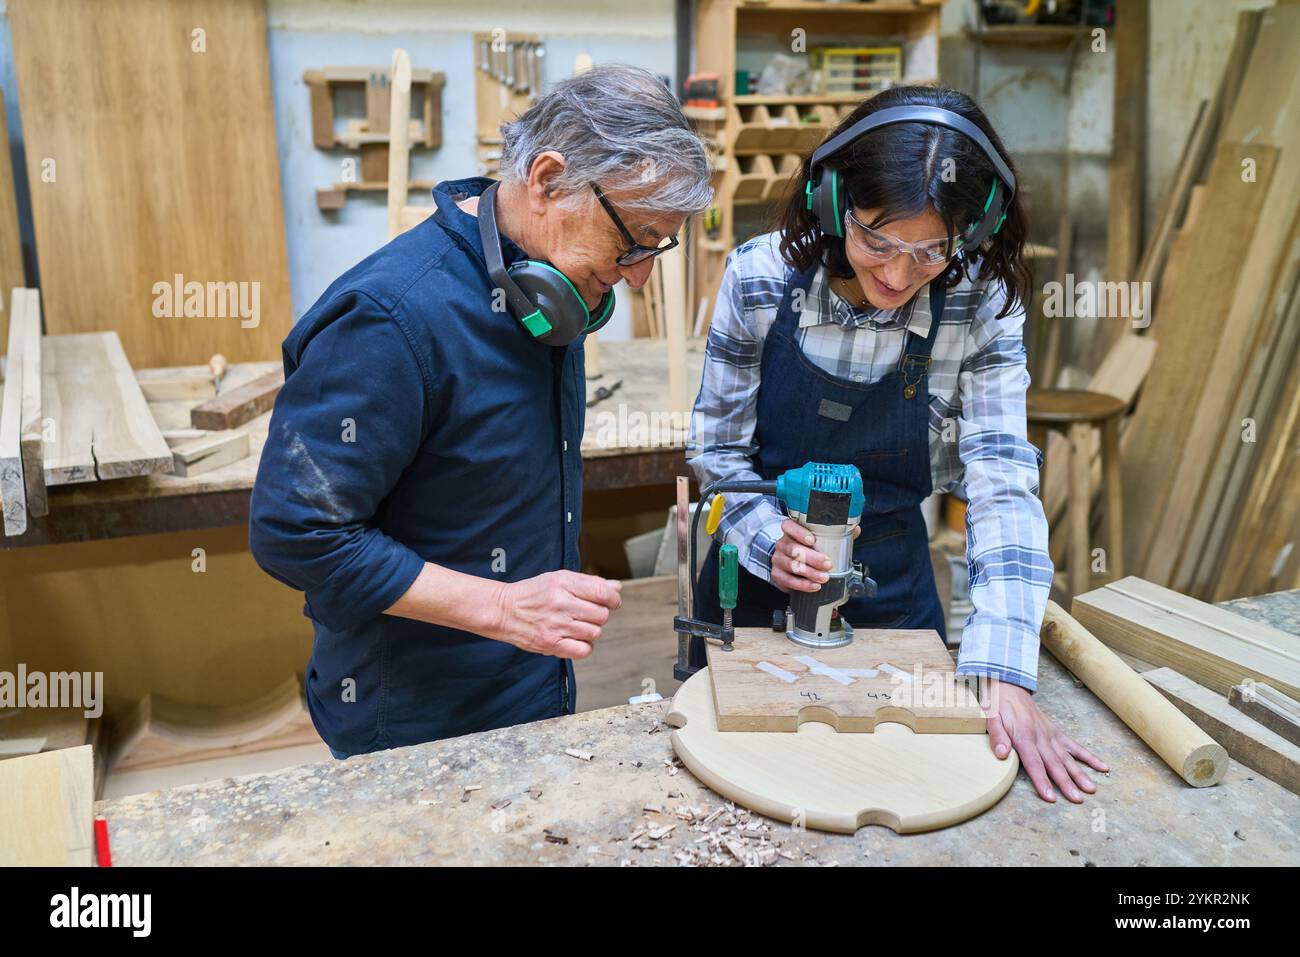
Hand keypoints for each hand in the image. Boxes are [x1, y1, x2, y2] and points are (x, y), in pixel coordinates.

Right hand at [487, 571, 621, 659]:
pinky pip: (583, 650)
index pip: (602, 593)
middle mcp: (560, 604)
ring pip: (595, 633)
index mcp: (563, 583)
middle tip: (586, 614)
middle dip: (599, 615)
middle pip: (602, 615)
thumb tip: (616, 588)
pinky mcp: (550, 644)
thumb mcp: (559, 578)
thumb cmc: (533, 593)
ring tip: (577, 626)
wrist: (503, 610)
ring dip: (591, 631)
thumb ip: (589, 582)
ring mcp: (556, 626)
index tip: (612, 602)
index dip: (613, 599)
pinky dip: (584, 647)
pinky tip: (576, 639)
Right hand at [770, 519, 859, 593]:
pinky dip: (803, 585)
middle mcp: (783, 544)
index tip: (812, 540)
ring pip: (792, 565)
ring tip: (824, 578)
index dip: (799, 532)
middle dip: (812, 557)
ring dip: (810, 573)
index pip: (789, 526)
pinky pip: (788, 580)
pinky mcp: (777, 575)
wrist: (790, 566)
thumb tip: (855, 529)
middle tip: (828, 564)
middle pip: (793, 549)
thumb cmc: (807, 550)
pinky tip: (814, 586)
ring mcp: (779, 560)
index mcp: (791, 532)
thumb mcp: (819, 540)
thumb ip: (836, 534)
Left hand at [982, 678, 1108, 802]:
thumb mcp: (989, 717)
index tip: (1050, 797)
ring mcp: (1051, 735)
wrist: (1009, 686)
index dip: (1042, 781)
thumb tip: (1002, 754)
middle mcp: (1041, 736)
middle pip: (1054, 764)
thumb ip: (997, 736)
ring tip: (1091, 789)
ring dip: (1079, 774)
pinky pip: (1074, 746)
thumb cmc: (998, 705)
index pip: (1034, 763)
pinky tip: (1102, 767)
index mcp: (1023, 735)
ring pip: (1067, 757)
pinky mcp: (1056, 732)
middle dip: (1066, 783)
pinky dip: (1089, 756)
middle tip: (1077, 799)